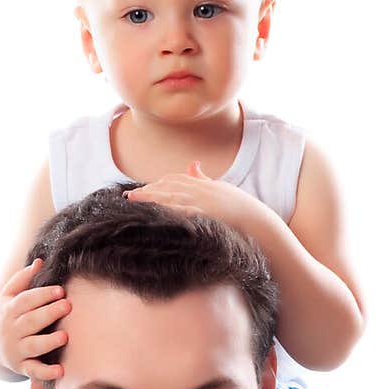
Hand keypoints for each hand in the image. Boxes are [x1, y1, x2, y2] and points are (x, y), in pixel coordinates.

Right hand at [0, 258, 70, 379]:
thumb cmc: (5, 316)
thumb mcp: (7, 297)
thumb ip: (22, 279)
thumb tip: (39, 261)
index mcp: (9, 310)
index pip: (26, 301)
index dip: (42, 295)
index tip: (60, 290)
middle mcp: (12, 330)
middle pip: (31, 321)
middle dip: (49, 313)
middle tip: (67, 306)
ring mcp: (17, 350)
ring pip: (33, 346)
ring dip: (49, 341)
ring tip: (64, 336)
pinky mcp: (22, 367)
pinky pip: (34, 371)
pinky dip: (46, 372)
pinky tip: (60, 370)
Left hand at [125, 161, 262, 233]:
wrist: (259, 224)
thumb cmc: (241, 210)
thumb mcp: (221, 190)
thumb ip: (204, 178)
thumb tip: (193, 165)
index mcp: (203, 185)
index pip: (175, 180)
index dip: (156, 184)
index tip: (142, 189)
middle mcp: (201, 190)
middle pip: (169, 187)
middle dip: (148, 190)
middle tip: (130, 197)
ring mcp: (203, 202)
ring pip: (171, 197)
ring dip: (150, 199)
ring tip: (133, 202)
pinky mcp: (206, 215)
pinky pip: (182, 212)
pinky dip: (167, 211)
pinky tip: (153, 214)